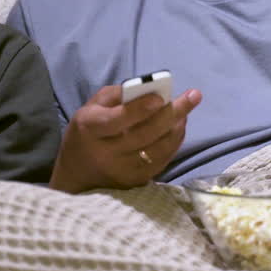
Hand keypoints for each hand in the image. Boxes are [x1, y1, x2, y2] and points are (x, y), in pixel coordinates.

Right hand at [49, 85, 200, 192]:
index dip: (141, 108)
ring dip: (177, 128)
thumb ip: (117, 95)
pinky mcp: (134, 182)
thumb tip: (149, 89)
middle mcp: (106, 153)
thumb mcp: (91, 107)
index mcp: (91, 129)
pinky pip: (161, 161)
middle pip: (145, 134)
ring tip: (186, 111)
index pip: (118, 120)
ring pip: (157, 150)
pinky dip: (174, 143)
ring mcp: (121, 171)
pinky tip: (178, 128)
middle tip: (194, 96)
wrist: (76, 174)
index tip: (162, 97)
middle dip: (173, 113)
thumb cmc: (87, 132)